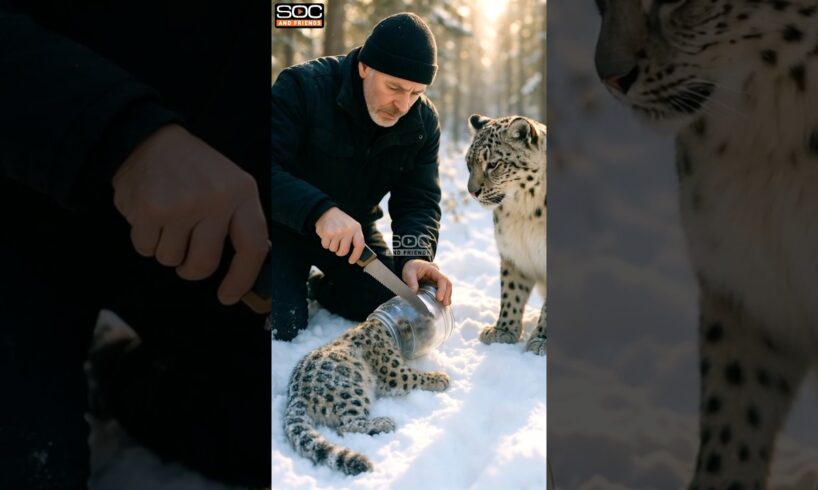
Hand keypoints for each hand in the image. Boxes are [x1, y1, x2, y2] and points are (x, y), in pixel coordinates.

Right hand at [112, 124, 269, 304]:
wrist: (149, 139)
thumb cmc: (195, 170)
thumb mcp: (231, 185)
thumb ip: (242, 222)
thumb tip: (253, 264)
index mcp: (242, 193)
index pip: (253, 248)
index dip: (242, 279)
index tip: (228, 296)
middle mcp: (215, 199)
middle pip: (204, 265)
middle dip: (191, 268)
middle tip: (186, 251)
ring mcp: (182, 205)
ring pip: (171, 260)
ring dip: (166, 249)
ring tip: (168, 220)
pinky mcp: (150, 209)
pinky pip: (146, 249)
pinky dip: (145, 239)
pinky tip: (150, 214)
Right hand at [315, 207, 365, 263]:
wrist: (326, 211)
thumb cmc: (340, 221)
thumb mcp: (351, 226)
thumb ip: (354, 237)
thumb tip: (356, 255)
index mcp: (356, 228)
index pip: (360, 245)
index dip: (356, 255)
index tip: (351, 261)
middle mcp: (348, 230)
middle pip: (344, 251)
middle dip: (340, 252)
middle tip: (338, 248)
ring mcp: (337, 232)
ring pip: (333, 249)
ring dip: (332, 246)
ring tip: (332, 237)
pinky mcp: (327, 233)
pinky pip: (326, 246)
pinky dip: (325, 243)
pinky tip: (327, 235)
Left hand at [401, 259, 452, 305]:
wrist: (410, 265)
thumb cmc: (410, 268)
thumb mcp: (408, 273)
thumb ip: (411, 282)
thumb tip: (414, 293)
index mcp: (432, 269)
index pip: (442, 279)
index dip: (442, 289)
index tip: (439, 298)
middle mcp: (437, 273)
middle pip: (447, 283)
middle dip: (447, 294)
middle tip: (445, 304)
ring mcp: (438, 278)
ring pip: (447, 286)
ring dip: (447, 296)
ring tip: (444, 305)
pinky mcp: (436, 283)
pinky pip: (443, 289)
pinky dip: (444, 296)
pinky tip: (442, 303)